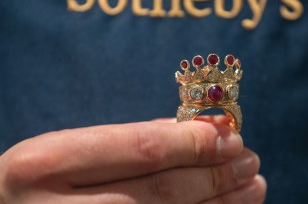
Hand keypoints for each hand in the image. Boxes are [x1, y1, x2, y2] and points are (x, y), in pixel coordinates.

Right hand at [0, 117, 266, 202]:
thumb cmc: (37, 184)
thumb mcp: (65, 153)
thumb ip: (125, 143)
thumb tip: (194, 133)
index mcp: (46, 164)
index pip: (140, 149)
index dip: (194, 142)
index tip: (230, 135)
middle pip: (161, 192)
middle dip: (215, 176)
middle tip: (250, 161)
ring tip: (252, 188)